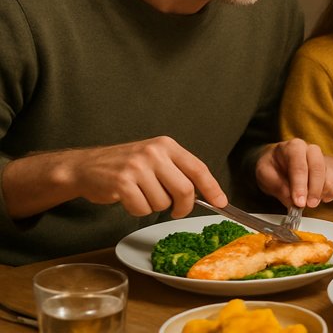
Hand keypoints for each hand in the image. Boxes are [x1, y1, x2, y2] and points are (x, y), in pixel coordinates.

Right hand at [2, 136, 226, 219]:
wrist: (86, 167)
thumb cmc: (125, 166)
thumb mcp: (155, 159)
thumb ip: (178, 171)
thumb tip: (206, 194)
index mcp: (167, 145)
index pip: (198, 169)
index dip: (213, 188)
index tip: (223, 203)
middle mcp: (154, 152)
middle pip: (185, 190)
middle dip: (184, 206)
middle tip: (177, 211)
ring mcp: (138, 166)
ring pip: (163, 202)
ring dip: (154, 206)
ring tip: (141, 195)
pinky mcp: (122, 182)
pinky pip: (142, 208)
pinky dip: (138, 210)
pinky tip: (129, 199)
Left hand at [254, 138, 332, 207]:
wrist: (279, 161)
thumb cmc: (273, 166)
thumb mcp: (265, 174)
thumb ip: (277, 186)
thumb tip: (292, 200)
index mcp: (294, 147)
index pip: (299, 166)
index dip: (300, 186)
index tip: (299, 202)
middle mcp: (312, 149)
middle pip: (319, 168)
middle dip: (314, 190)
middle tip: (307, 205)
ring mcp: (325, 157)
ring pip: (331, 176)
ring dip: (322, 193)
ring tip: (309, 200)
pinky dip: (332, 192)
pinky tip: (320, 196)